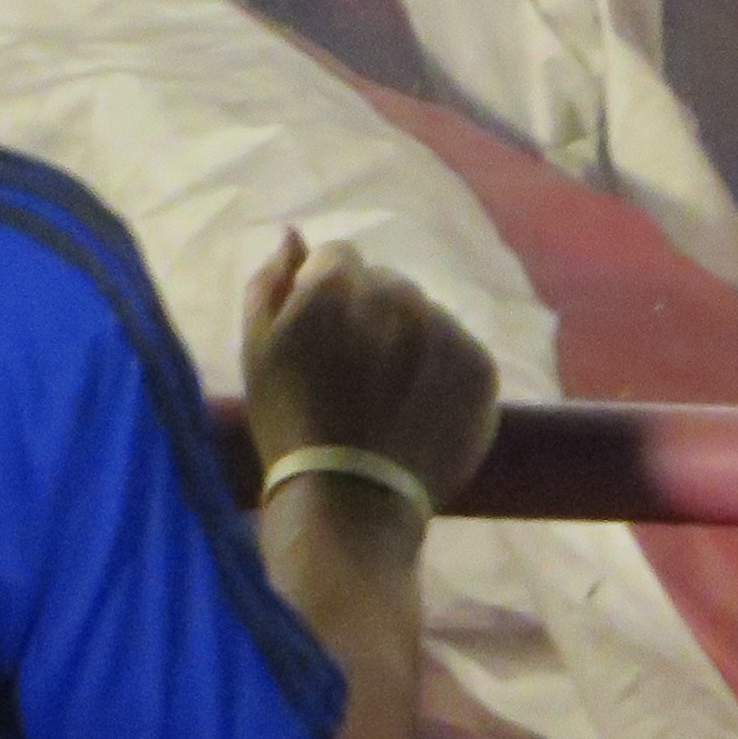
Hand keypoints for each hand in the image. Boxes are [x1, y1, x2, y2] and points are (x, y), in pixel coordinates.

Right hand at [240, 230, 500, 506]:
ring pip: (425, 317)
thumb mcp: (257, 351)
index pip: (339, 259)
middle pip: (385, 285)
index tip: (320, 344)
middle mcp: (399, 294)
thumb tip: (293, 236)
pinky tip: (415, 409)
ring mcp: (445, 329)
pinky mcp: (480, 366)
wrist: (351, 502)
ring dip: (408, 342)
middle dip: (370, 316)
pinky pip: (457, 349)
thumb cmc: (289, 425)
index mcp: (339, 282)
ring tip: (386, 398)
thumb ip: (270, 282)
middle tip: (353, 376)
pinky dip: (440, 372)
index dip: (324, 299)